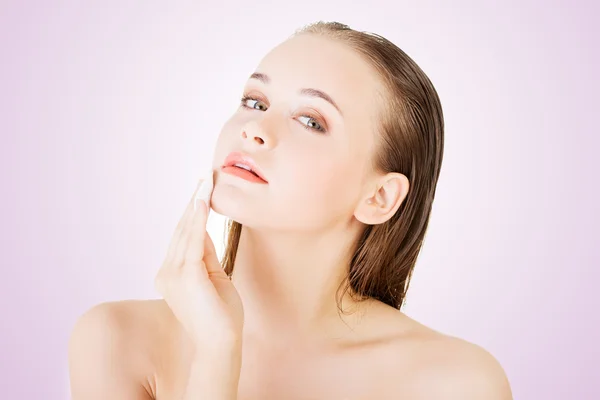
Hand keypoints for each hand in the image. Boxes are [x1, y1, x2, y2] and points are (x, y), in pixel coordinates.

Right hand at [155, 174, 243, 349]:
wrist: (221, 342)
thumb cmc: (220, 315)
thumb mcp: (213, 277)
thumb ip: (205, 254)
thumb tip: (202, 229)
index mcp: (170, 276)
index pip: (182, 238)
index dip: (192, 213)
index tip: (200, 191)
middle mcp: (166, 273)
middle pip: (181, 231)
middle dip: (193, 203)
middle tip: (203, 178)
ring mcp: (173, 275)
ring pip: (186, 232)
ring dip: (196, 205)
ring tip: (205, 183)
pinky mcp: (186, 275)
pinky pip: (192, 240)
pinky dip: (197, 219)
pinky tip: (202, 202)